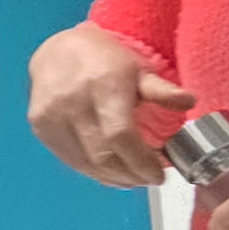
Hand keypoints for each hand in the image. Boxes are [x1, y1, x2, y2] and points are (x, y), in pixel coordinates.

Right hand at [25, 24, 192, 186]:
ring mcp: (51, 115)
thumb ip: (161, 90)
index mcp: (102, 86)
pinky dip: (93, 171)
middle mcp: (72, 102)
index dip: (141, 162)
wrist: (60, 49)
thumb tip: (189, 101)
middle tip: (151, 179)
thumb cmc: (108, 61)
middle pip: (103, 155)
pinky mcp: (39, 126)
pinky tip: (111, 173)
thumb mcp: (139, 70)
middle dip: (131, 174)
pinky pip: (69, 159)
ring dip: (113, 178)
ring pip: (85, 163)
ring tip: (135, 178)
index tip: (160, 174)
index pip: (120, 136)